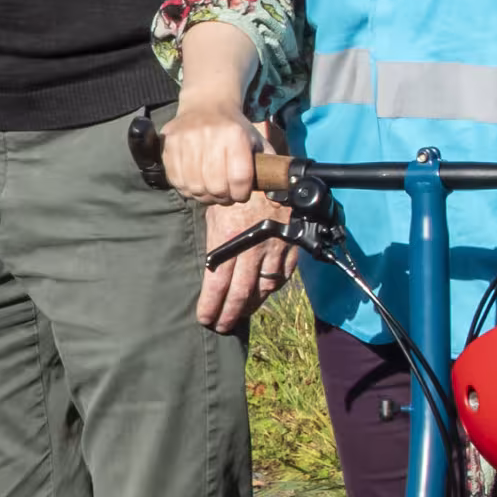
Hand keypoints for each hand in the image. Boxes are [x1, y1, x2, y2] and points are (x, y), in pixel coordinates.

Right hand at [157, 94, 260, 206]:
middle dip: (223, 198)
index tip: (241, 195)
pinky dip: (186, 189)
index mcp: (235, 135)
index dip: (241, 194)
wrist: (207, 104)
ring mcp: (186, 139)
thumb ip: (269, 165)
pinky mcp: (169, 144)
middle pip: (216, 186)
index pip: (239, 178)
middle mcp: (209, 135)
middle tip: (225, 195)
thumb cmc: (235, 128)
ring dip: (204, 196)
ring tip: (210, 191)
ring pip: (194, 186)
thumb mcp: (257, 141)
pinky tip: (195, 184)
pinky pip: (175, 179)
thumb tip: (278, 187)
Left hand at [197, 192, 295, 332]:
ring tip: (241, 314)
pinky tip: (263, 294)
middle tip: (222, 326)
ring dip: (251, 305)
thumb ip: (215, 241)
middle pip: (240, 291)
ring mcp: (275, 247)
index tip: (204, 319)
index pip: (217, 282)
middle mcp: (252, 246)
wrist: (271, 170)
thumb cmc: (235, 188)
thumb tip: (210, 269)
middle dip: (229, 313)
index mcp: (228, 237)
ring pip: (263, 287)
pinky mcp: (292, 244)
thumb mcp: (216, 211)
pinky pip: (283, 274)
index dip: (210, 304)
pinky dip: (272, 288)